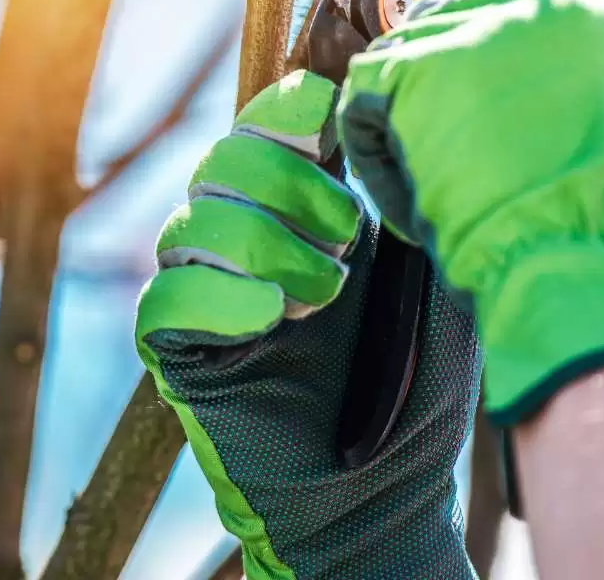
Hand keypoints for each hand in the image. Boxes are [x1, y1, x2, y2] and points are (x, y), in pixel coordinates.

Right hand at [136, 70, 480, 578]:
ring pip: (190, 221)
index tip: (331, 120)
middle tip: (344, 241)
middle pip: (223, 161)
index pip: (267, 124)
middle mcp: (247, 242)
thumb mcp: (437, 281)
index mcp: (305, 212)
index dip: (288, 108)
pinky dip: (216, 297)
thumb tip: (396, 121)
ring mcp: (209, 296)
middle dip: (286, 184)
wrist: (383, 496)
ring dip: (262, 245)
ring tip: (321, 297)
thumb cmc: (417, 390)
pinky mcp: (180, 353)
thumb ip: (416, 203)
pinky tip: (269, 319)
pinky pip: (165, 300)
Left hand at [337, 0, 603, 425]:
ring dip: (400, 118)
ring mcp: (470, 27)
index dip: (471, 30)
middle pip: (443, 13)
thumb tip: (534, 61)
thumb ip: (577, 70)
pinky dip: (372, 153)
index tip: (458, 79)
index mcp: (590, 9)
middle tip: (437, 141)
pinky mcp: (414, 63)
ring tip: (433, 180)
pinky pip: (362, 98)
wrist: (570, 246)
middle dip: (429, 75)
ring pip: (397, 56)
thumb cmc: (596, 216)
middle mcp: (531, 3)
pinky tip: (407, 193)